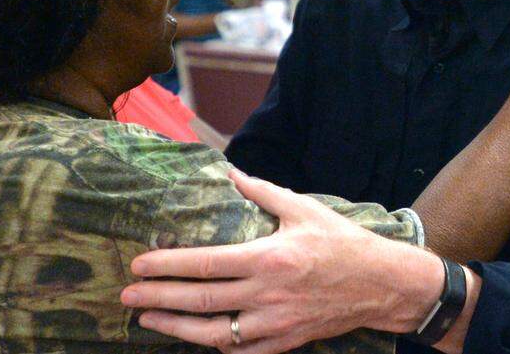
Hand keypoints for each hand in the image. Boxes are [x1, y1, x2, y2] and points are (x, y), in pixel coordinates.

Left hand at [121, 170, 442, 353]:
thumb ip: (260, 192)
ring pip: (214, 333)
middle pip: (200, 302)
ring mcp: (275, 324)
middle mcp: (267, 295)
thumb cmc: (342, 242)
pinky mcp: (285, 342)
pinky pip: (242, 352)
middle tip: (127, 296)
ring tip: (147, 320)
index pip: (204, 265)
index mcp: (268, 258)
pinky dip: (215, 347)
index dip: (167, 267)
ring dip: (175, 328)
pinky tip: (194, 339)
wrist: (382, 285)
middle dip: (158, 299)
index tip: (139, 265)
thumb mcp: (303, 208)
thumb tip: (227, 172)